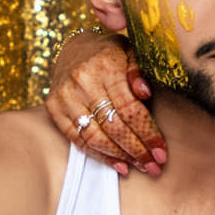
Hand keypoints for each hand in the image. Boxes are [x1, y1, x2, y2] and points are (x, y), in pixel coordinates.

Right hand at [43, 31, 165, 176]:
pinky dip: (99, 155)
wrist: (74, 48)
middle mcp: (82, 81)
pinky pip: (78, 140)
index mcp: (105, 66)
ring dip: (120, 156)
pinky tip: (118, 163)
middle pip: (114, 126)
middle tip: (154, 166)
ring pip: (95, 137)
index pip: (130, 108)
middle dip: (137, 150)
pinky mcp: (54, 108)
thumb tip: (145, 92)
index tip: (161, 152)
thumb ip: (139, 71)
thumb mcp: (130, 52)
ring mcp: (65, 96)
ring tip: (139, 166)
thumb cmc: (110, 53)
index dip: (147, 134)